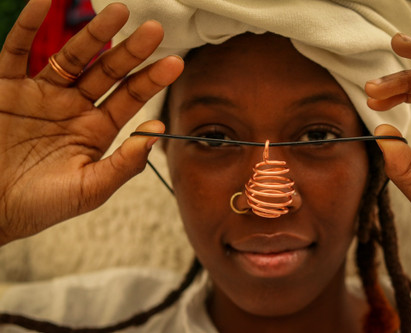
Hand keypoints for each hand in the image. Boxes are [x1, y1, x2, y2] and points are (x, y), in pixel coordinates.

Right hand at [0, 0, 182, 244]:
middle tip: (154, 30)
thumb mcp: (90, 189)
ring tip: (118, 12)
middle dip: (130, 51)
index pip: (130, 98)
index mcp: (96, 130)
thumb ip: (125, 163)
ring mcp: (41, 94)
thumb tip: (157, 132)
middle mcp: (73, 107)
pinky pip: (17, 49)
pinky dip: (29, 25)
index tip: (175, 63)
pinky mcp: (6, 86)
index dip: (151, 80)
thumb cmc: (40, 205)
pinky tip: (46, 2)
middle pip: (106, 71)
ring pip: (71, 56)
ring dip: (93, 33)